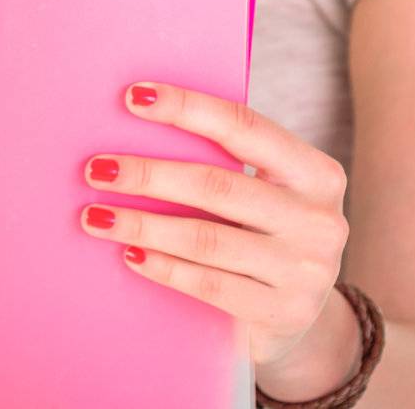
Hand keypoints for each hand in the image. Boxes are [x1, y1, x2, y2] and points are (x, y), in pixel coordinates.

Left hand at [77, 82, 350, 373]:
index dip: (187, 108)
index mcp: (316, 174)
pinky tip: (129, 254)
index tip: (132, 97)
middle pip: (217, 185)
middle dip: (148, 175)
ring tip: (95, 216)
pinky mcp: (283, 313)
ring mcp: (305, 271)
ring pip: (206, 239)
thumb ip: (224, 162)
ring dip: (142, 224)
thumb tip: (138, 117)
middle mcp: (319, 220)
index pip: (244, 127)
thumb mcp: (265, 194)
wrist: (298, 317)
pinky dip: (164, 267)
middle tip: (96, 169)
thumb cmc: (263, 234)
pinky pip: (209, 285)